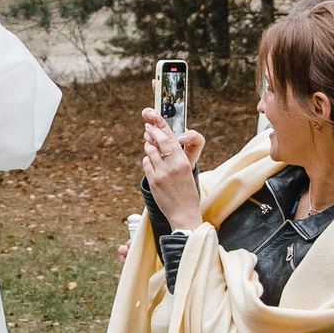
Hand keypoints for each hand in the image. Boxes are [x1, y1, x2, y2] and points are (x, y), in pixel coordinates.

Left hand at [141, 111, 205, 225]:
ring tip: (149, 143)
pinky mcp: (153, 181)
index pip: (171, 139)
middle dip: (151, 131)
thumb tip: (160, 142)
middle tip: (147, 126)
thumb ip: (175, 157)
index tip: (154, 119)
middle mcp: (172, 166)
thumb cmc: (186, 192)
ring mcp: (161, 174)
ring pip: (149, 151)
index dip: (161, 127)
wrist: (183, 213)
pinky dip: (147, 160)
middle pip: (159, 141)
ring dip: (148, 146)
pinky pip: (146, 164)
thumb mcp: (185, 171)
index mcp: (183, 162)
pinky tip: (150, 161)